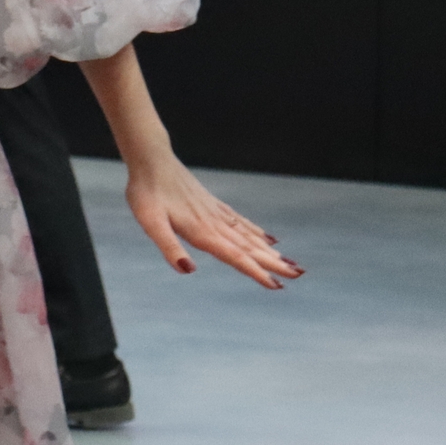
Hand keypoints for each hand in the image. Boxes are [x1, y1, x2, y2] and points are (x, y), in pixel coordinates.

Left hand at [123, 154, 300, 288]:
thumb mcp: (150, 222)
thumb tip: (188, 270)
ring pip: (248, 236)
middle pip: (249, 248)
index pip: (235, 256)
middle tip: (299, 274)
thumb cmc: (145, 192)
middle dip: (273, 263)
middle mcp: (214, 223)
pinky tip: (269, 239)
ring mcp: (215, 212)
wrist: (149, 158)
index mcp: (201, 231)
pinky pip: (240, 222)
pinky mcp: (212, 204)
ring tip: (291, 263)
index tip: (277, 286)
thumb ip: (169, 246)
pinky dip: (257, 232)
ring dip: (269, 252)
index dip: (255, 272)